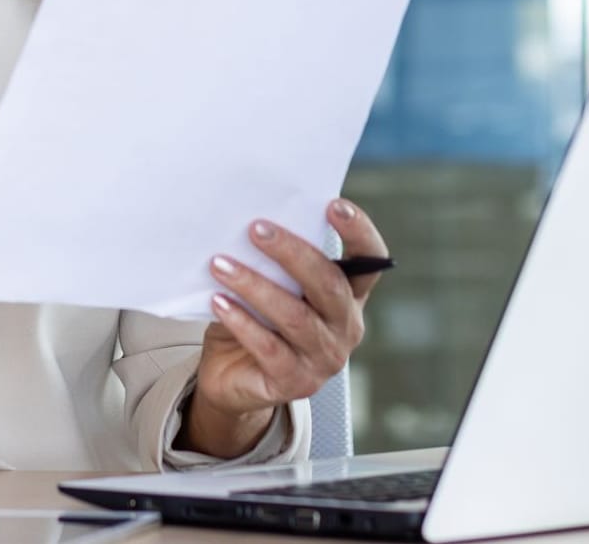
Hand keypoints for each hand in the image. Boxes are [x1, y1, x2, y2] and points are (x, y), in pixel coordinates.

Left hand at [177, 198, 387, 457]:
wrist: (231, 375)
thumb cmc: (254, 318)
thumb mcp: (270, 284)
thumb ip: (274, 259)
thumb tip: (250, 219)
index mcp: (347, 296)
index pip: (370, 262)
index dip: (359, 233)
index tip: (334, 205)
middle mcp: (345, 327)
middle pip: (328, 284)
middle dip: (292, 252)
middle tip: (256, 229)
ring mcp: (323, 358)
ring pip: (295, 316)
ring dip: (255, 285)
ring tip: (220, 264)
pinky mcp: (295, 382)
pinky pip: (269, 348)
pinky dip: (242, 321)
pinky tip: (219, 302)